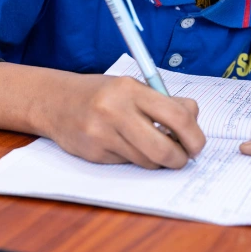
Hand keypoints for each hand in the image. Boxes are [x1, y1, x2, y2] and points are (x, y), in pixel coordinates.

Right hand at [42, 73, 205, 168]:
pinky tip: (122, 145)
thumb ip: (164, 101)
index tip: (196, 144)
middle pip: (164, 149)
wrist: (54, 101)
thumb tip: (194, 120)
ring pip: (147, 161)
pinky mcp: (93, 152)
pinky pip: (127, 164)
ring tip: (149, 147)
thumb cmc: (99, 93)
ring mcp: (102, 133)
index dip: (194, 136)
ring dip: (156, 160)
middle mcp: (115, 110)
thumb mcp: (130, 87)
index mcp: (129, 89)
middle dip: (179, 159)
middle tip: (181, 157)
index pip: (177, 115)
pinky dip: (133, 159)